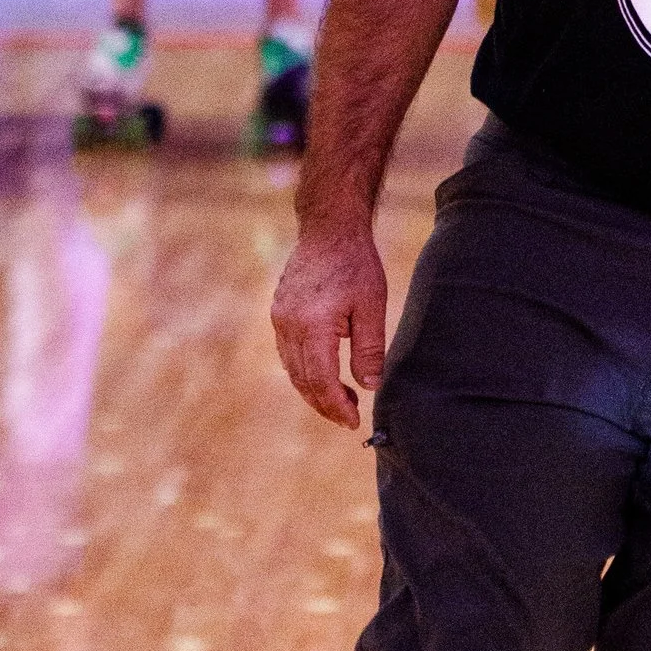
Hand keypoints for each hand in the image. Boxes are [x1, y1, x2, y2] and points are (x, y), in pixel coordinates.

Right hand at [272, 221, 388, 429]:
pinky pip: (288, 353)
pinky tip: (324, 373)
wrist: (329, 228)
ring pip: (292, 369)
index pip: (321, 380)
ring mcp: (279, 319)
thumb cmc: (355, 263)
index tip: (354, 422)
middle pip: (303, 380)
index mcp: (312, 325)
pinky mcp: (279, 312)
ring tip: (342, 399)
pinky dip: (304, 370)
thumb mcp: (372, 306)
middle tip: (349, 418)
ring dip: (314, 390)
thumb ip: (369, 349)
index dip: (336, 406)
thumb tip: (370, 386)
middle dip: (325, 405)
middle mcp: (289, 325)